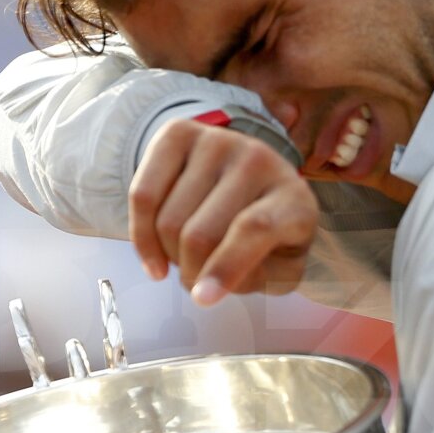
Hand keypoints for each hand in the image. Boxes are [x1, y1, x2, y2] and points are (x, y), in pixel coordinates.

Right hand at [129, 117, 317, 301]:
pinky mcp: (179, 133)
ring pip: (168, 220)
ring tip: (187, 258)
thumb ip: (254, 281)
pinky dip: (140, 236)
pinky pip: (142, 194)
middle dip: (191, 273)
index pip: (254, 228)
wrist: (254, 183)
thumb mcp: (280, 269)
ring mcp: (217, 141)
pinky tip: (154, 260)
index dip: (225, 267)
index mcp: (293, 198)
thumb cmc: (270, 237)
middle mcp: (258, 160)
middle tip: (198, 281)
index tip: (202, 299)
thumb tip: (206, 287)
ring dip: (169, 256)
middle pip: (200, 233)